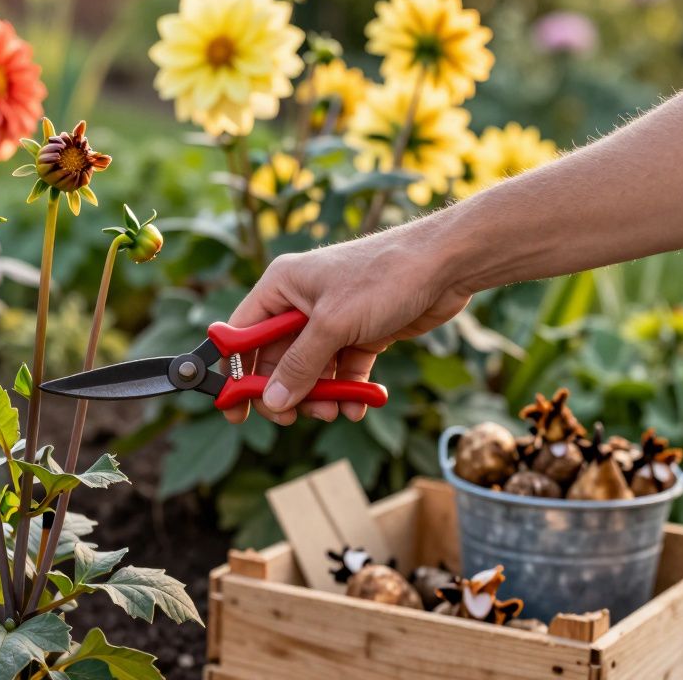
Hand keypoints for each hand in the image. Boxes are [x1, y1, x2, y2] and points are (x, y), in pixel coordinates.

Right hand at [224, 229, 471, 424]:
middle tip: (293, 418)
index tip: (234, 410)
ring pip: (311, 370)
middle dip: (286, 391)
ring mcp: (331, 319)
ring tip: (335, 410)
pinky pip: (343, 370)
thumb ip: (300, 365)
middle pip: (276, 359)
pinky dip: (348, 389)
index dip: (235, 373)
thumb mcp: (334, 324)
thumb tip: (273, 401)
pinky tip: (358, 404)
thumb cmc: (385, 276)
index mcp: (281, 287)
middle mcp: (300, 303)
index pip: (241, 335)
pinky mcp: (360, 333)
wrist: (447, 265)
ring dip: (320, 396)